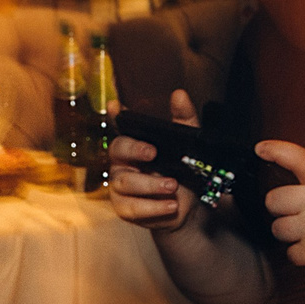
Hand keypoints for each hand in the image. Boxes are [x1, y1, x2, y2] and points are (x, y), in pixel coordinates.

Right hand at [108, 90, 204, 234]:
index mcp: (135, 142)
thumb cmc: (182, 173)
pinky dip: (153, 207)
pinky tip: (170, 205)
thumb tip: (179, 95)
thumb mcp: (189, 145)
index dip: (116, 115)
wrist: (187, 208)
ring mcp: (120, 185)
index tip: (116, 106)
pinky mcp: (124, 208)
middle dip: (134, 149)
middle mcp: (123, 161)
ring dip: (151, 185)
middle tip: (153, 152)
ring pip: (125, 182)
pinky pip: (132, 207)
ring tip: (173, 186)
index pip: (121, 125)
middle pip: (117, 149)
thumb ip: (184, 120)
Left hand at [254, 139, 304, 274]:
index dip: (277, 151)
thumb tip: (277, 193)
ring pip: (278, 229)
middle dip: (281, 208)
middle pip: (274, 200)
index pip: (298, 159)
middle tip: (299, 213)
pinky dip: (301, 253)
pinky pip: (290, 252)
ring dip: (290, 233)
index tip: (261, 149)